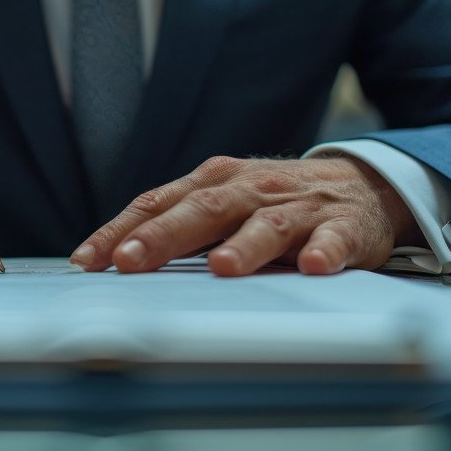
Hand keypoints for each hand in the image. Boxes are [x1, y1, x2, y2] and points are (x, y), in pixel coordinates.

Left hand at [69, 155, 420, 275]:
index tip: (88, 261)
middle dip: (164, 235)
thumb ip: (177, 227)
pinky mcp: (344, 226)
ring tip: (221, 267)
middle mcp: (251, 189)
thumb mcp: (223, 204)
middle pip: (203, 209)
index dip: (121, 231)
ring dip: (244, 245)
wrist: (362, 185)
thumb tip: (113, 261)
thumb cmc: (276, 201)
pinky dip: (325, 251)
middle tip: (131, 260)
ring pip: (267, 224)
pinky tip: (315, 266)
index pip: (157, 204)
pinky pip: (335, 239)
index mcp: (214, 182)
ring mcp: (299, 206)